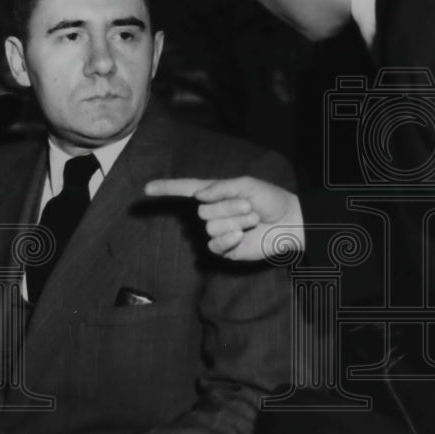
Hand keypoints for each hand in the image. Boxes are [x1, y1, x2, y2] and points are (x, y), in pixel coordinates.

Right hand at [144, 175, 303, 260]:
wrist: (287, 222)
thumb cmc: (269, 199)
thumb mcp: (246, 185)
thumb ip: (221, 187)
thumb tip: (199, 196)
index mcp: (215, 194)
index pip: (186, 189)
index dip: (167, 188)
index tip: (147, 189)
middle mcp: (213, 212)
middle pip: (203, 211)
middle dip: (229, 207)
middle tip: (249, 207)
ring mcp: (218, 232)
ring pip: (212, 227)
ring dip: (235, 222)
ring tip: (252, 220)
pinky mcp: (225, 249)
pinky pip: (215, 244)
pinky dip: (229, 238)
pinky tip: (241, 236)